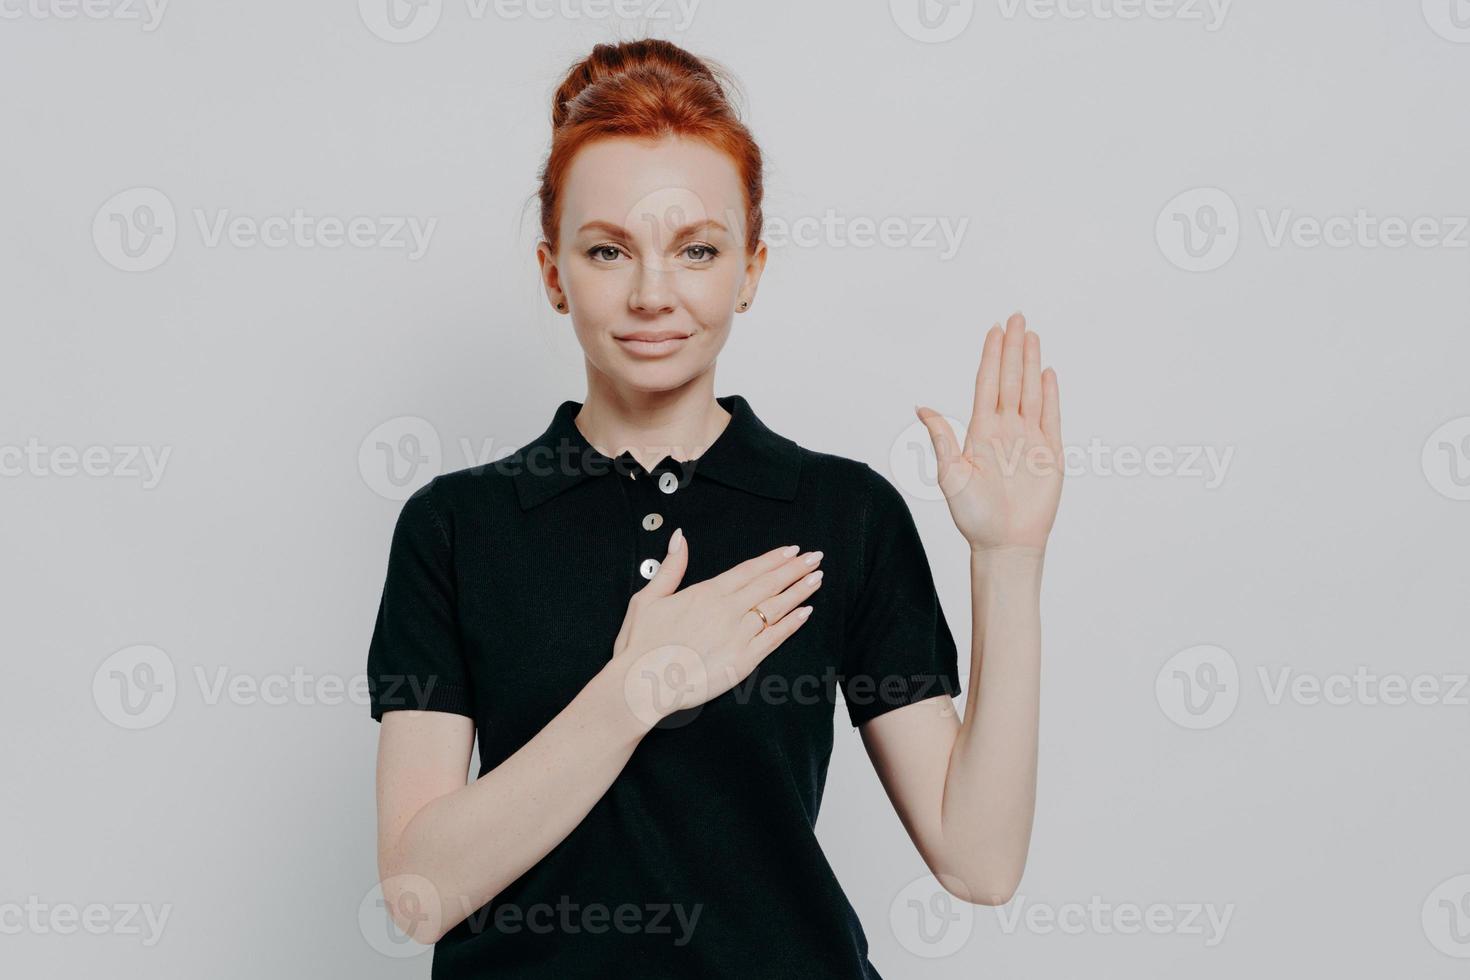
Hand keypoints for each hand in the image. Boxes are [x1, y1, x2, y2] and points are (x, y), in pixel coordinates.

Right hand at [604, 530, 824, 727]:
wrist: (642, 684)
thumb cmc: (641, 644)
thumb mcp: (648, 598)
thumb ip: (671, 567)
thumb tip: (679, 538)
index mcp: (706, 593)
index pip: (748, 570)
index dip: (773, 559)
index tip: (792, 550)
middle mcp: (727, 610)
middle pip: (768, 584)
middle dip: (794, 569)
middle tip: (816, 557)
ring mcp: (738, 635)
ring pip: (776, 608)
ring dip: (799, 591)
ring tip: (817, 578)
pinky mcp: (744, 661)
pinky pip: (774, 638)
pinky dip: (792, 624)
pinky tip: (805, 612)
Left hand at [915, 311, 1063, 553]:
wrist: (1004, 544)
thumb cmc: (974, 516)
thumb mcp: (950, 475)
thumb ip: (941, 439)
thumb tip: (921, 407)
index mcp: (980, 432)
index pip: (987, 384)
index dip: (991, 356)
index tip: (994, 329)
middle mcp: (1005, 429)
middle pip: (1010, 379)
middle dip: (1013, 348)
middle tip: (1016, 317)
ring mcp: (1029, 439)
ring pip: (1031, 391)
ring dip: (1032, 363)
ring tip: (1032, 335)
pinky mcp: (1049, 453)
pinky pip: (1051, 416)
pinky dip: (1051, 394)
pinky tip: (1048, 372)